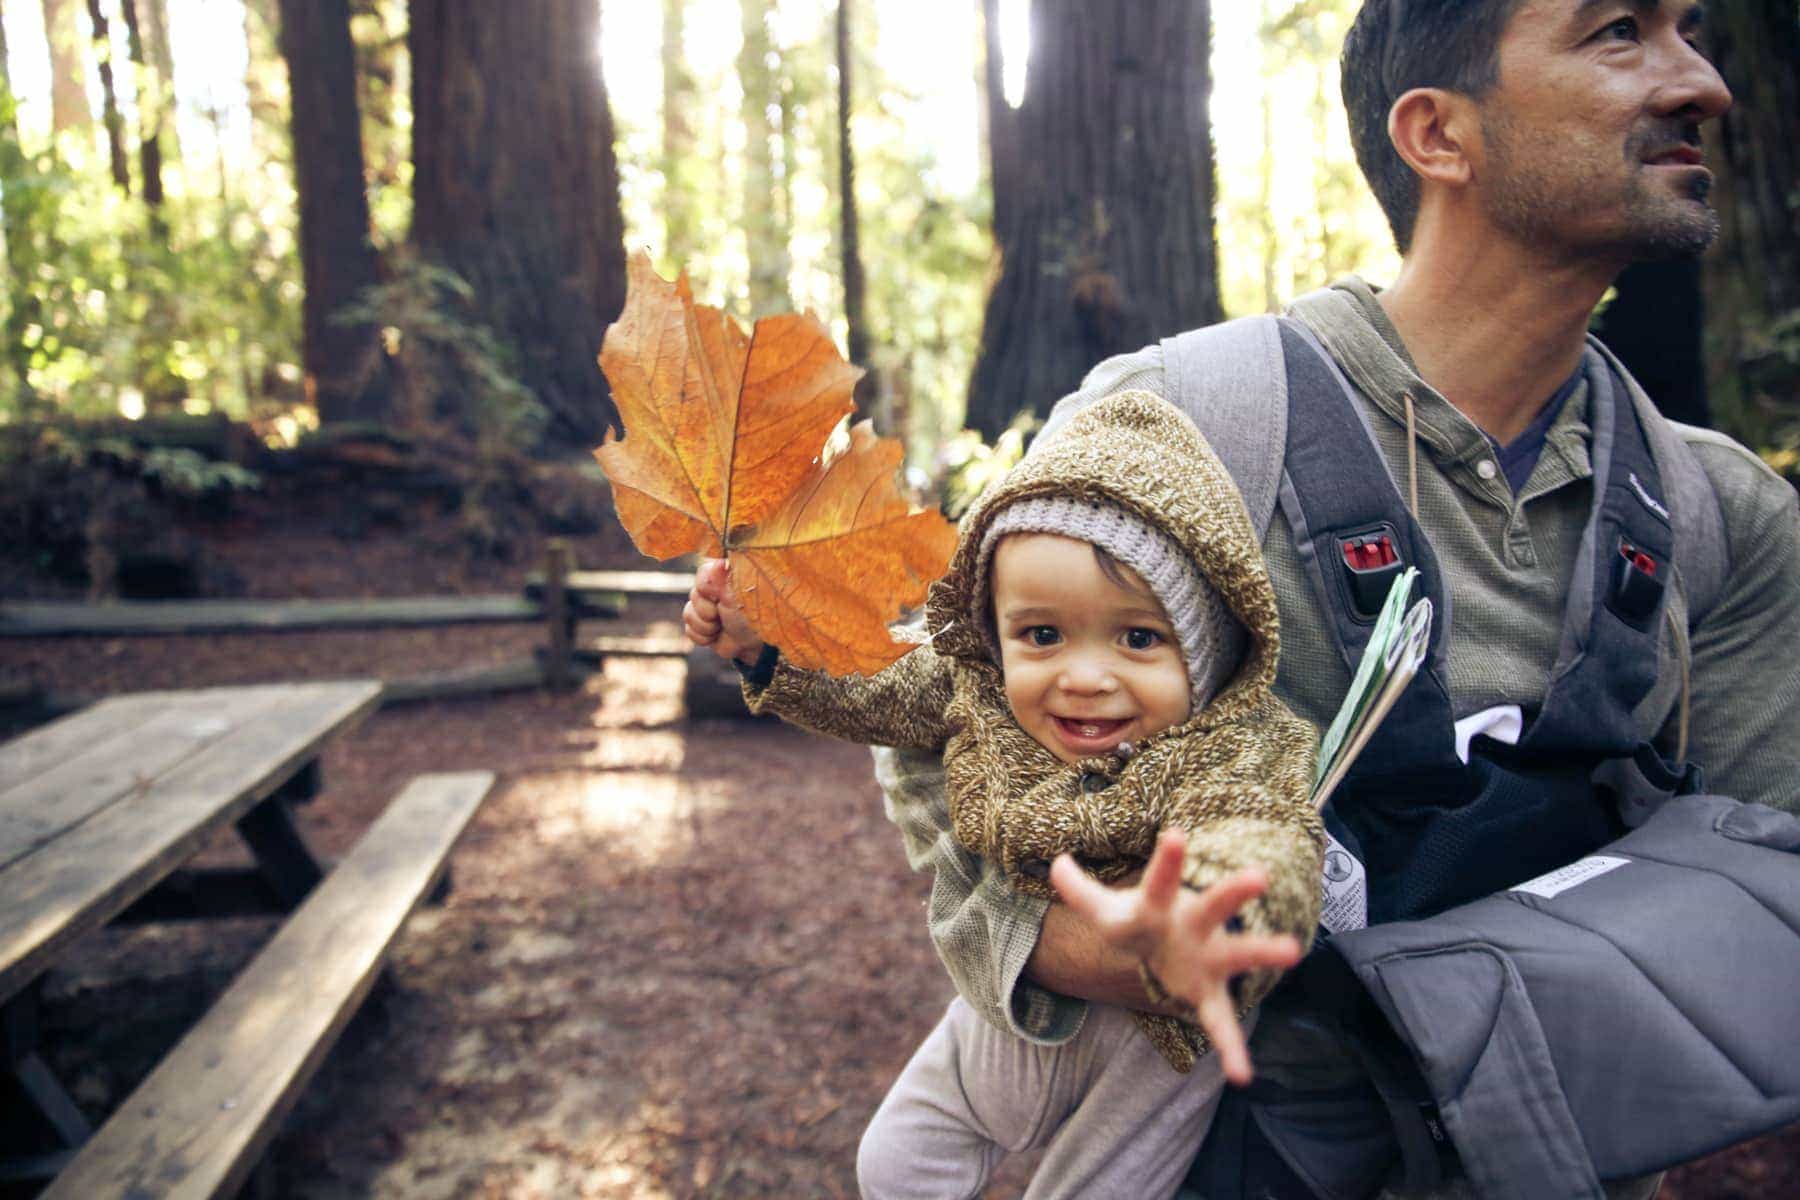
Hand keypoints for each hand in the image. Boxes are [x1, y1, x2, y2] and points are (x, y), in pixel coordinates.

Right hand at [682, 557, 766, 665]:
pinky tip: (717, 636)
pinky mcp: (701, 624)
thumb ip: (724, 581)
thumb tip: (719, 562)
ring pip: (689, 614)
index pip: (702, 574)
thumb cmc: (752, 617)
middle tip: (724, 615)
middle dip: (708, 612)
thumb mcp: (738, 598)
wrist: (753, 645)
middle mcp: (713, 589)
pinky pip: (689, 630)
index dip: (708, 590)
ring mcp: (705, 606)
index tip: (721, 599)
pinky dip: (704, 637)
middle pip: (693, 595)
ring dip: (707, 626)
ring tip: (722, 627)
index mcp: (725, 576)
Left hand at [1049, 829, 1301, 1085]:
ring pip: (1238, 953)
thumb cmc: (1136, 924)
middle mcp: (1191, 927)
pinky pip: (1222, 1023)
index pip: (1159, 882)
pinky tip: (1241, 1075)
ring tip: (1293, 950)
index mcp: (1160, 906)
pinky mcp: (1208, 996)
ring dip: (1262, 952)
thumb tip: (1057, 864)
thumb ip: (1080, 892)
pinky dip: (1231, 1048)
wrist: (1164, 951)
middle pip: (1212, 907)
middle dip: (1233, 892)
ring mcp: (1207, 960)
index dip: (1166, 862)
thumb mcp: (1104, 912)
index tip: (1175, 835)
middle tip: (1260, 874)